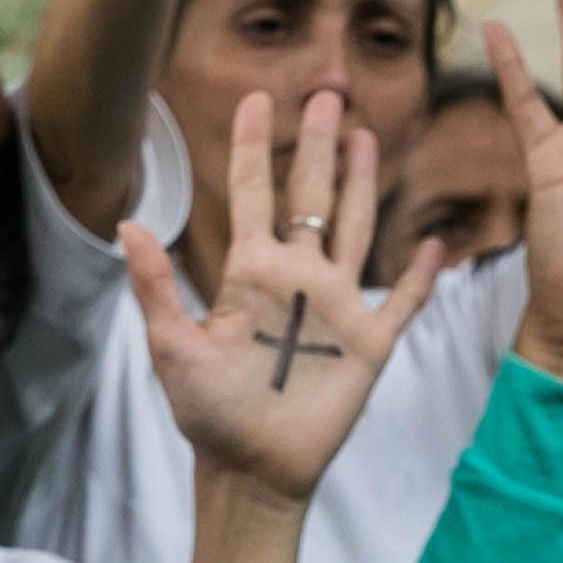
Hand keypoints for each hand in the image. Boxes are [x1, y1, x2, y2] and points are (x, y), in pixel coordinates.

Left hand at [124, 88, 448, 506]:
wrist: (250, 468)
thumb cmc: (207, 412)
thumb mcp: (172, 346)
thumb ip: (154, 286)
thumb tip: (127, 223)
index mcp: (249, 272)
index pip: (254, 194)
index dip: (253, 147)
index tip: (255, 98)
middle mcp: (295, 277)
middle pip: (311, 196)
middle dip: (316, 146)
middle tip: (326, 94)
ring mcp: (335, 305)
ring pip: (356, 227)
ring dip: (362, 183)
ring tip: (366, 134)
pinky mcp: (369, 341)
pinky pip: (402, 300)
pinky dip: (420, 274)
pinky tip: (435, 242)